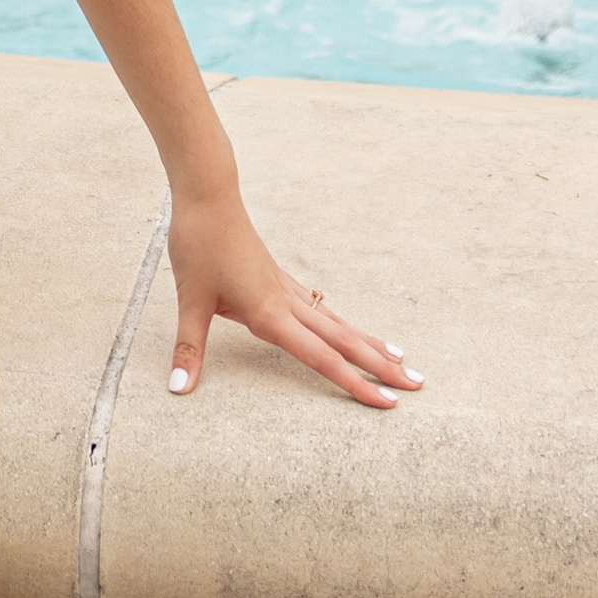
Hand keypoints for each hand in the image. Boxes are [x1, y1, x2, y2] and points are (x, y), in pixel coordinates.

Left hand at [165, 182, 420, 410]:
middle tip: (417, 385)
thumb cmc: (199, 243)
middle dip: (381, 366)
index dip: (356, 384)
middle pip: (345, 341)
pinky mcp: (279, 278)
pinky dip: (342, 324)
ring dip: (369, 343)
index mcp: (270, 314)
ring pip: (337, 323)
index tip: (386, 402)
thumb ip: (189, 348)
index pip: (322, 359)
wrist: (208, 194)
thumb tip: (180, 388)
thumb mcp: (189, 299)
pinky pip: (320, 309)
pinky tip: (346, 329)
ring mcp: (286, 288)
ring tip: (399, 359)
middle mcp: (287, 303)